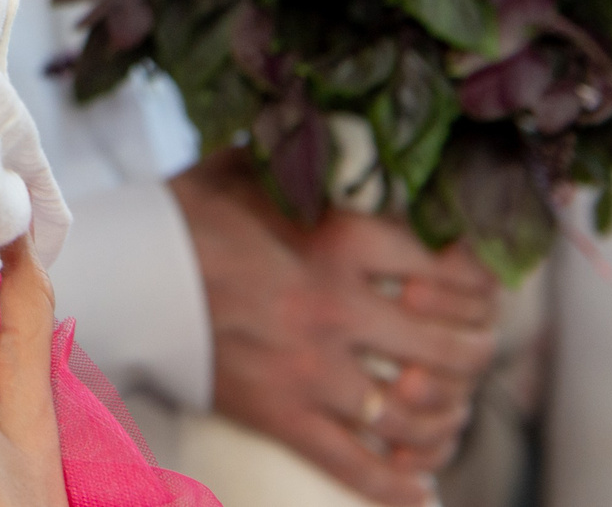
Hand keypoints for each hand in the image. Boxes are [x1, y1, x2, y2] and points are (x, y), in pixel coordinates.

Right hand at [172, 153, 497, 506]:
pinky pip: (358, 466)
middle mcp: (340, 309)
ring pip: (418, 416)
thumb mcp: (261, 166)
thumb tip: (367, 138)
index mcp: (343, 240)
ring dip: (447, 418)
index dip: (486, 287)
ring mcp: (312, 370)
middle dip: (477, 353)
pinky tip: (420, 485)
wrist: (125, 270)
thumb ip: (319, 160)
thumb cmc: (191, 212)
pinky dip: (399, 485)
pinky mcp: (282, 416)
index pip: (458, 274)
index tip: (484, 289)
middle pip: (454, 351)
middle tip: (473, 348)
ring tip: (446, 407)